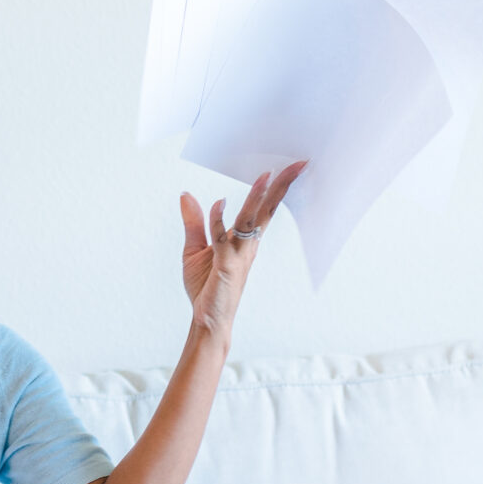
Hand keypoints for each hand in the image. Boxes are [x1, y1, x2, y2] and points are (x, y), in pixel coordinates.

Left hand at [179, 162, 305, 339]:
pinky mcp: (225, 267)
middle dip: (280, 187)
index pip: (262, 209)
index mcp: (244, 240)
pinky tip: (219, 203)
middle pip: (266, 211)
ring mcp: (238, 256)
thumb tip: (186, 195)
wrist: (206, 319)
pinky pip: (222, 240)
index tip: (285, 167)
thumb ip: (194, 222)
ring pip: (250, 221)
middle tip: (296, 164)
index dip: (274, 188)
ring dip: (256, 198)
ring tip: (265, 176)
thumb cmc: (206, 287)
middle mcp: (247, 246)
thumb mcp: (195, 249)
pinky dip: (219, 221)